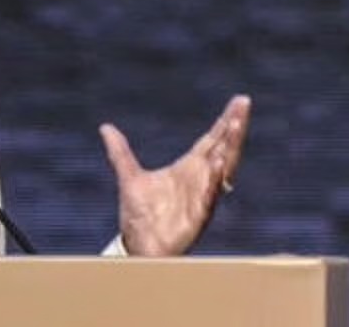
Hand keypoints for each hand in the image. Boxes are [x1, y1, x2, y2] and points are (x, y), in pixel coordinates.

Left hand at [100, 95, 249, 256]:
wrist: (138, 246)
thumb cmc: (141, 216)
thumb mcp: (129, 176)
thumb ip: (119, 152)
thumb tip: (105, 128)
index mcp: (188, 168)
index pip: (212, 139)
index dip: (225, 121)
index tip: (238, 101)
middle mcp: (199, 179)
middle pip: (223, 147)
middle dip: (234, 126)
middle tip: (243, 103)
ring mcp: (201, 196)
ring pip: (222, 167)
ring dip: (230, 146)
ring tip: (236, 124)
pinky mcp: (198, 215)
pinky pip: (210, 195)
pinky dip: (214, 179)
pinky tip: (219, 162)